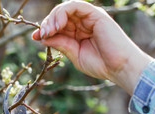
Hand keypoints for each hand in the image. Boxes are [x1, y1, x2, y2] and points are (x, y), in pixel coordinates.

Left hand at [32, 0, 152, 94]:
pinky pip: (75, 5)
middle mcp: (83, 23)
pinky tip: (59, 25)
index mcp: (78, 33)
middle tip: (42, 34)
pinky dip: (63, 13)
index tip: (35, 37)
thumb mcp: (74, 54)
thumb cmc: (101, 64)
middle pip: (59, 16)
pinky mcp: (95, 14)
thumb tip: (42, 37)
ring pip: (65, 8)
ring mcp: (89, 17)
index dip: (45, 29)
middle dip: (47, 23)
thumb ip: (61, 44)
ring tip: (49, 31)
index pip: (58, 25)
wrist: (119, 67)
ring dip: (53, 18)